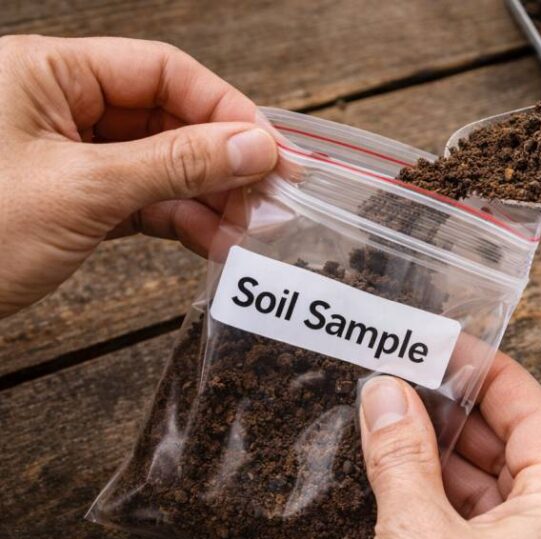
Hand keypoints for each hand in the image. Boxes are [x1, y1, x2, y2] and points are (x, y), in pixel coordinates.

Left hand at [0, 35, 277, 317]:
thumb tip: (253, 146)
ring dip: (207, 198)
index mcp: (46, 72)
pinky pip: (140, 199)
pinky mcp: (70, 199)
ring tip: (247, 233)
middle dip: (221, 162)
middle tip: (269, 200)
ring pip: (159, 164)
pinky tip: (213, 242)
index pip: (162, 71)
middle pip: (167, 118)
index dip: (224, 110)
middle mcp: (57, 105)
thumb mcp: (83, 192)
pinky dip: (178, 220)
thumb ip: (175, 164)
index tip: (270, 151)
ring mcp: (65, 155)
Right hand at [355, 353, 540, 538]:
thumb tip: (386, 393)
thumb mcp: (416, 535)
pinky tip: (407, 490)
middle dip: (462, 416)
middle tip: (409, 379)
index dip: (488, 371)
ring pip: (501, 498)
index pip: (534, 413)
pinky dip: (452, 509)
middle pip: (519, 454)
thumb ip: (402, 454)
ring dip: (451, 462)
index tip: (447, 344)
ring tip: (397, 425)